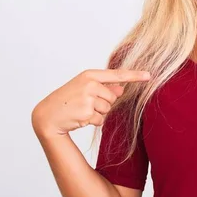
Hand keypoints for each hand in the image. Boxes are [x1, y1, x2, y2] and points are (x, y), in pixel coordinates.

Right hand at [31, 68, 150, 139]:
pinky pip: (101, 119)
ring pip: (107, 109)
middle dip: (103, 103)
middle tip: (85, 103)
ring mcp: (88, 98)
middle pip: (113, 97)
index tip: (149, 75)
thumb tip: (122, 89)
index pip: (117, 75)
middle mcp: (90, 84)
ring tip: (81, 110)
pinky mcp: (87, 112)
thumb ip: (104, 87)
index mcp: (90, 75)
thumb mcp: (84, 88)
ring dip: (98, 113)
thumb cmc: (67, 100)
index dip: (135, 76)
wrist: (47, 115)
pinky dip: (93, 121)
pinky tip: (80, 118)